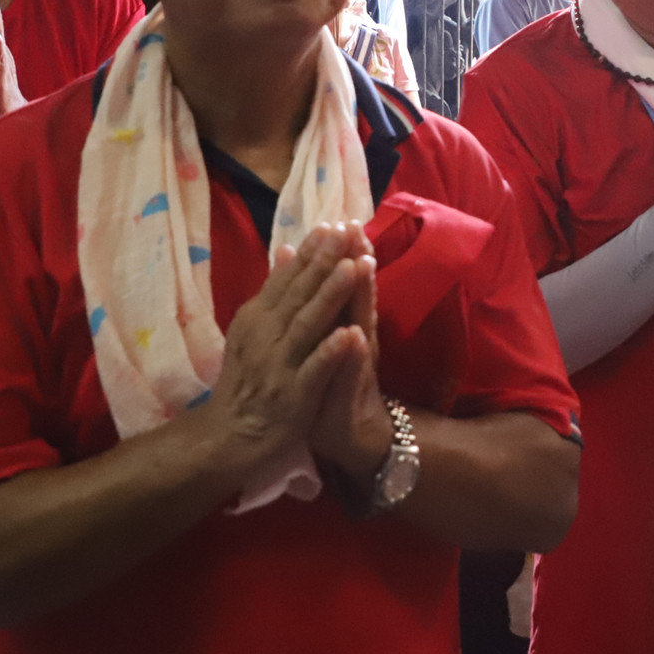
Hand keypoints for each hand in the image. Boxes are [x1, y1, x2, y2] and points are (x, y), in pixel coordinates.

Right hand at [203, 226, 362, 482]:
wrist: (231, 436)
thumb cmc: (248, 379)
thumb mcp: (254, 330)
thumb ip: (273, 292)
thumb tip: (286, 249)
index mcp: (258, 317)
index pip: (288, 277)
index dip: (311, 250)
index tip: (334, 221)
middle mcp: (266, 336)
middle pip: (299, 292)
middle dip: (325, 260)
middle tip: (348, 229)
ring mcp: (279, 365)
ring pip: (308, 324)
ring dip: (330, 295)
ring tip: (353, 267)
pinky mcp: (293, 396)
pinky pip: (314, 370)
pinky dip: (331, 352)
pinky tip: (351, 335)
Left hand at [308, 226, 393, 482]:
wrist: (349, 433)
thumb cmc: (328, 382)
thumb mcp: (318, 338)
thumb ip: (312, 300)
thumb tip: (291, 257)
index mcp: (341, 322)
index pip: (340, 281)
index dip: (339, 253)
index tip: (340, 220)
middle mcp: (354, 334)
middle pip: (356, 293)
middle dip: (355, 260)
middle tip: (356, 227)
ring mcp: (356, 360)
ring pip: (360, 322)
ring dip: (362, 295)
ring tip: (362, 264)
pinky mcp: (353, 389)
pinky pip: (353, 369)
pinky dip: (352, 352)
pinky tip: (354, 336)